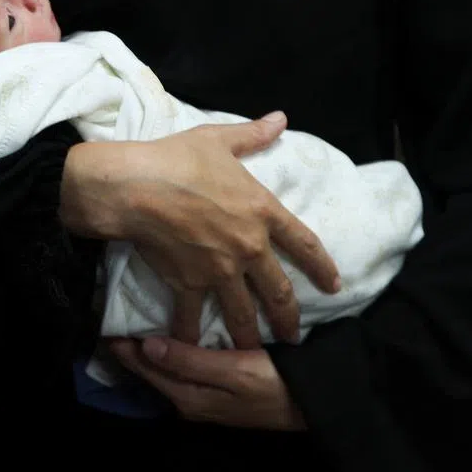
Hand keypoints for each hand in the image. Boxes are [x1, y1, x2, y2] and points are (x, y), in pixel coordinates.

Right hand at [59, 112, 340, 347]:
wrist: (137, 187)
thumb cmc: (177, 159)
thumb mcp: (218, 140)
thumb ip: (252, 135)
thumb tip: (280, 119)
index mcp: (262, 211)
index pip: (303, 243)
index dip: (322, 265)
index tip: (334, 284)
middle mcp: (248, 247)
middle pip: (278, 290)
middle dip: (289, 317)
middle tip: (296, 337)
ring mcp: (220, 270)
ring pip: (243, 312)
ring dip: (251, 335)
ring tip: (254, 352)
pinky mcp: (189, 284)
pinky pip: (193, 317)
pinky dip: (191, 335)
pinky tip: (191, 348)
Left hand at [110, 337, 304, 430]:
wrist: (315, 404)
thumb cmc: (276, 385)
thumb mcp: (234, 373)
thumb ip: (189, 362)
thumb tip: (145, 346)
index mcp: (189, 396)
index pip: (145, 367)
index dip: (124, 345)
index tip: (104, 320)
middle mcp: (191, 398)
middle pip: (153, 368)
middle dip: (132, 346)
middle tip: (113, 314)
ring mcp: (206, 395)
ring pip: (167, 367)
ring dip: (151, 347)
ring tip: (137, 318)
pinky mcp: (221, 386)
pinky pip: (185, 366)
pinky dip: (172, 349)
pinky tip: (174, 331)